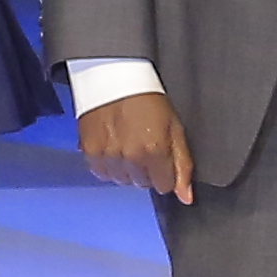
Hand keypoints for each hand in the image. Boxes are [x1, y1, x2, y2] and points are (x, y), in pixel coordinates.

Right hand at [77, 86, 195, 206]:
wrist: (114, 78)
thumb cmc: (148, 99)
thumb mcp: (175, 128)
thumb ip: (182, 165)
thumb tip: (186, 198)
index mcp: (155, 151)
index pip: (165, 186)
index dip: (165, 172)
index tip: (160, 155)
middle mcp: (131, 157)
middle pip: (143, 184)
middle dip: (146, 170)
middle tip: (143, 144)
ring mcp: (108, 156)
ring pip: (123, 181)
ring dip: (127, 168)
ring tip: (126, 143)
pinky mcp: (90, 152)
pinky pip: (102, 174)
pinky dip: (108, 165)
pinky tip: (112, 146)